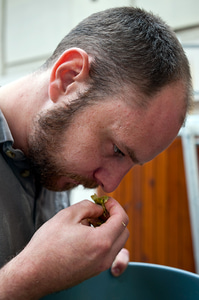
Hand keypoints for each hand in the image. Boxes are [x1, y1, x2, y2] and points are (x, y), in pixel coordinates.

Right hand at [0, 198, 128, 298]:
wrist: (33, 274)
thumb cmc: (46, 246)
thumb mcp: (67, 215)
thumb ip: (88, 206)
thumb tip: (98, 208)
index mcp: (101, 241)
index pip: (122, 218)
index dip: (115, 205)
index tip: (105, 201)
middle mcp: (105, 257)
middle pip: (123, 231)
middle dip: (114, 217)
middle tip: (99, 210)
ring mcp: (101, 266)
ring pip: (117, 243)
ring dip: (110, 228)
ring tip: (91, 221)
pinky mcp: (94, 271)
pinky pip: (108, 253)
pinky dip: (104, 240)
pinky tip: (87, 234)